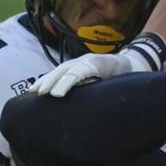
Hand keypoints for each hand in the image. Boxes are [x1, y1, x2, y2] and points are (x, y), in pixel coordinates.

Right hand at [31, 34, 165, 96]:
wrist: (132, 62)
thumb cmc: (131, 75)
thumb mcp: (129, 81)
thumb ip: (120, 89)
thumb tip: (111, 105)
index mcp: (100, 62)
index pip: (80, 71)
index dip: (68, 82)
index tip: (57, 95)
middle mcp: (87, 60)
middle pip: (66, 69)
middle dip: (52, 81)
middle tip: (41, 94)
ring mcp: (80, 63)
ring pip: (59, 70)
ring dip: (46, 80)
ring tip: (33, 92)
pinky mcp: (75, 68)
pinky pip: (59, 73)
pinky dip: (47, 80)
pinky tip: (35, 91)